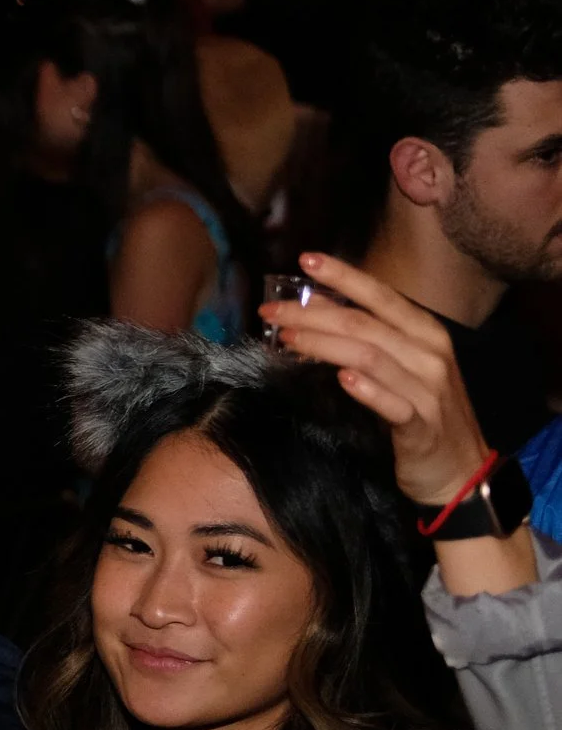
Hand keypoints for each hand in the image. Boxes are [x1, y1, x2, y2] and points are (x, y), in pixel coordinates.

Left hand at [261, 252, 493, 505]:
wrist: (458, 469)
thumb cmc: (420, 411)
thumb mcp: (397, 366)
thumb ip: (364, 338)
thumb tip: (309, 313)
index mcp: (423, 332)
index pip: (380, 296)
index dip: (343, 276)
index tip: (305, 260)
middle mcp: (430, 353)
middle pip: (365, 324)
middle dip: (314, 314)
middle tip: (270, 312)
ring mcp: (429, 389)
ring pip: (372, 356)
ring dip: (326, 345)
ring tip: (288, 338)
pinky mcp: (422, 426)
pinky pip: (394, 404)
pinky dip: (368, 390)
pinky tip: (342, 380)